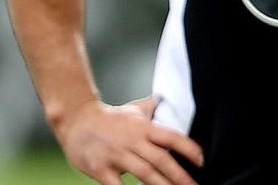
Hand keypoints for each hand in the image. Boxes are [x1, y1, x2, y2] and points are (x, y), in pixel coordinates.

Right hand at [55, 96, 203, 184]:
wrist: (76, 120)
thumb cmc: (109, 119)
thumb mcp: (133, 111)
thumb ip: (153, 110)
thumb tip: (171, 102)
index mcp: (142, 127)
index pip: (170, 136)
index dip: (188, 148)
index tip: (202, 161)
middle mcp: (131, 140)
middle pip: (160, 159)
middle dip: (180, 176)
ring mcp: (116, 155)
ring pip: (144, 174)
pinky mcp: (101, 169)